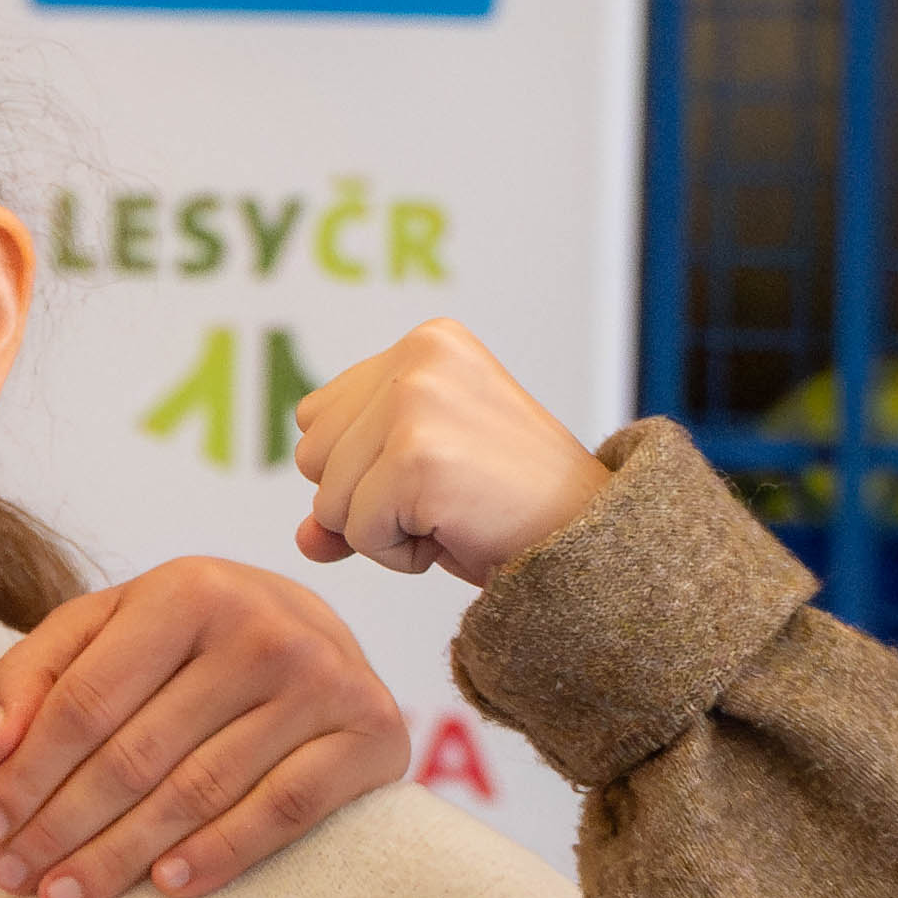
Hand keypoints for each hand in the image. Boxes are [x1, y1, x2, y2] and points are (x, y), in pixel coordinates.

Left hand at [0, 555, 406, 897]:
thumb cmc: (189, 641)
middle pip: (135, 755)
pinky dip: (220, 853)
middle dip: (61, 825)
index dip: (27, 772)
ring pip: (197, 792)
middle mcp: (263, 628)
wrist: (319, 637)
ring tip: (64, 897)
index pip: (85, 702)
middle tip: (14, 877)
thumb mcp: (106, 628)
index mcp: (187, 589)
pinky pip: (280, 812)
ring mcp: (326, 682)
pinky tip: (165, 886)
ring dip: (120, 856)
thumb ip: (34, 672)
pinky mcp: (374, 736)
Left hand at [289, 320, 611, 586]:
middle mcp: (418, 358)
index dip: (363, 467)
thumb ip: (348, 493)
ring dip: (384, 530)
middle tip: (447, 497)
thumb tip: (304, 539)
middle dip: (366, 499)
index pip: (316, 418)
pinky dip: (400, 554)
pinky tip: (456, 533)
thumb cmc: (508, 507)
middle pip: (311, 457)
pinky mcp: (418, 458)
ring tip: (454, 513)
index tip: (436, 471)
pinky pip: (357, 533)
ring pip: (328, 499)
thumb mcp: (416, 482)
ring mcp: (416, 403)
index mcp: (424, 342)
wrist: (592, 541)